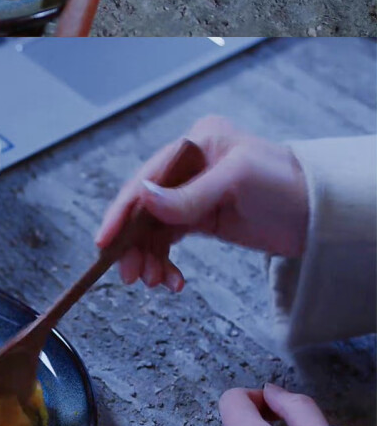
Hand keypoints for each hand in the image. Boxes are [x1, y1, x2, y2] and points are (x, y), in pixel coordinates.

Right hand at [95, 122, 308, 289]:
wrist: (320, 214)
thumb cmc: (287, 185)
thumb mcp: (238, 180)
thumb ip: (189, 193)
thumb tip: (143, 197)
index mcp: (196, 142)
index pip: (147, 177)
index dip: (122, 210)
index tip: (105, 242)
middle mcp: (190, 165)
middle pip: (145, 206)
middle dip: (134, 243)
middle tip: (131, 276)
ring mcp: (195, 192)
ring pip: (154, 228)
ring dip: (149, 258)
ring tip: (157, 283)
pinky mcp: (204, 218)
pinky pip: (171, 241)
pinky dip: (166, 262)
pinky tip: (172, 280)